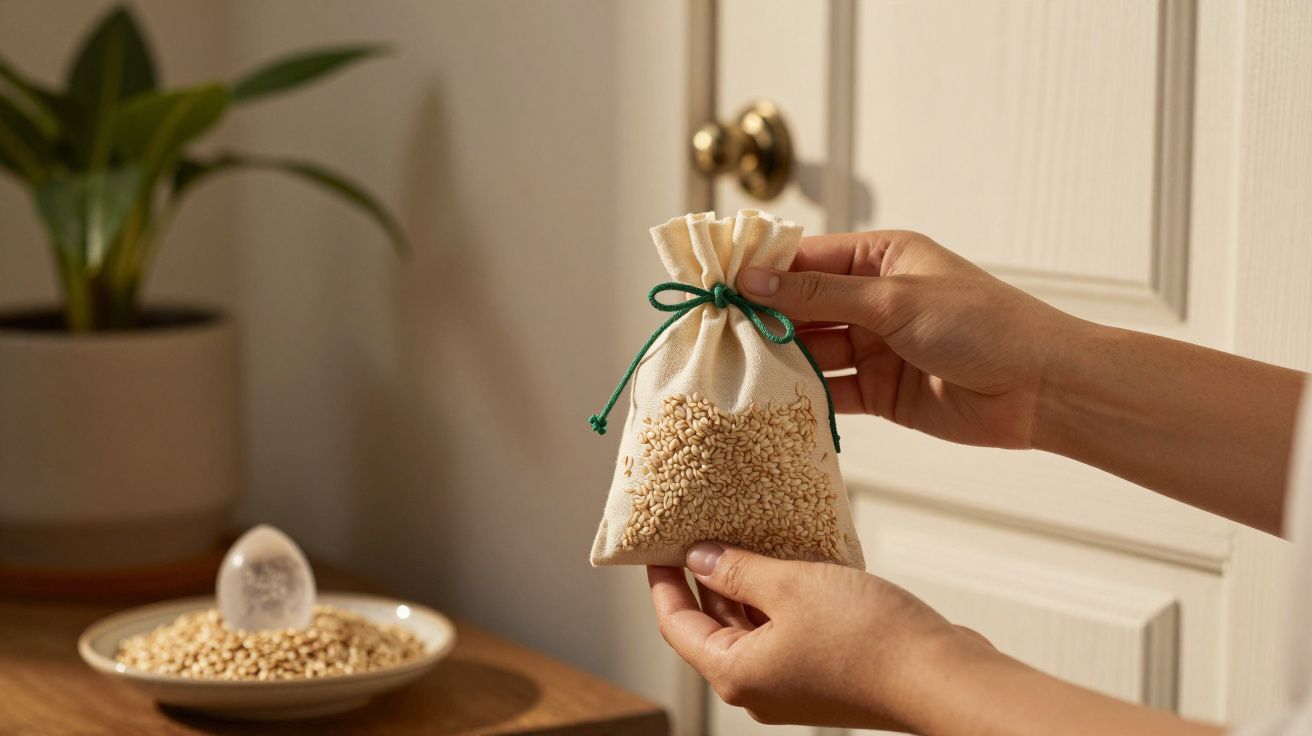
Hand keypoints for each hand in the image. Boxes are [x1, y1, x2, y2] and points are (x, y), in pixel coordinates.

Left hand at [647, 542, 993, 730]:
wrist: (940, 675)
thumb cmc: (868, 639)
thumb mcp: (790, 586)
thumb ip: (739, 569)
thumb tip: (700, 558)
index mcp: (736, 673)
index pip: (677, 624)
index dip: (663, 582)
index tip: (655, 545)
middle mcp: (759, 685)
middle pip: (712, 626)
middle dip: (704, 577)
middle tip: (696, 529)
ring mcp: (793, 681)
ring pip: (751, 626)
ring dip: (745, 584)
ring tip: (740, 534)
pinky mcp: (824, 671)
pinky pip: (786, 630)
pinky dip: (779, 597)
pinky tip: (787, 560)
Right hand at [737, 230, 1079, 448]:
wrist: (1040, 390)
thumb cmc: (983, 325)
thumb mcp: (895, 299)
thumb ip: (820, 294)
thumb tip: (753, 278)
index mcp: (882, 258)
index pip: (806, 258)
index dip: (760, 270)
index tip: (715, 283)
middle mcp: (874, 299)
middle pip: (802, 306)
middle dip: (762, 318)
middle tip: (713, 331)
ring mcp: (875, 347)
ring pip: (811, 351)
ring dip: (778, 360)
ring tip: (732, 369)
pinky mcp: (879, 392)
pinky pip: (829, 391)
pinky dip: (802, 397)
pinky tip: (769, 402)